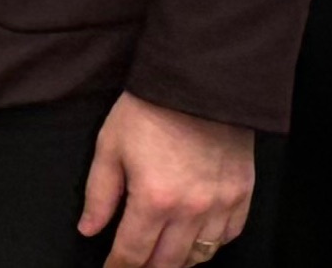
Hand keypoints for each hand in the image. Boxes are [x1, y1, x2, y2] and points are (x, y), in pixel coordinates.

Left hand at [79, 92, 255, 267]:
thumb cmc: (150, 110)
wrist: (198, 83)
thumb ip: (100, 194)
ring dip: (178, 261)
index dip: (118, 267)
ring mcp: (221, 204)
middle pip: (167, 262)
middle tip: (133, 267)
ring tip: (162, 258)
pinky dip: (211, 244)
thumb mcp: (110, 147)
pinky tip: (195, 240)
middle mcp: (191, 210)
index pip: (133, 252)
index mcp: (154, 199)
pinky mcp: (243, 194)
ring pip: (200, 255)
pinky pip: (229, 236)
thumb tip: (89, 229)